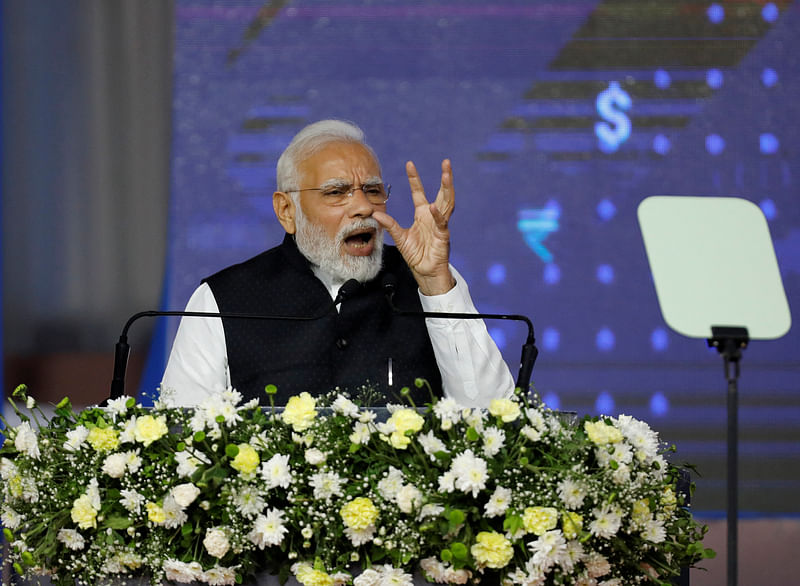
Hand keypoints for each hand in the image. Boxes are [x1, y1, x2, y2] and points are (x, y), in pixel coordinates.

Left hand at [373, 159, 455, 295]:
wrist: (425, 272)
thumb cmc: (416, 255)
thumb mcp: (399, 237)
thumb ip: (390, 225)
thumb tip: (376, 214)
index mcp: (422, 214)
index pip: (419, 192)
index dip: (414, 179)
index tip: (410, 164)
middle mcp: (433, 217)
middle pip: (442, 193)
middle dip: (445, 178)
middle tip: (446, 162)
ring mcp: (440, 225)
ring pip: (447, 203)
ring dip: (448, 189)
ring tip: (447, 175)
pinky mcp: (443, 235)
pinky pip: (441, 223)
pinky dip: (438, 215)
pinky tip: (433, 207)